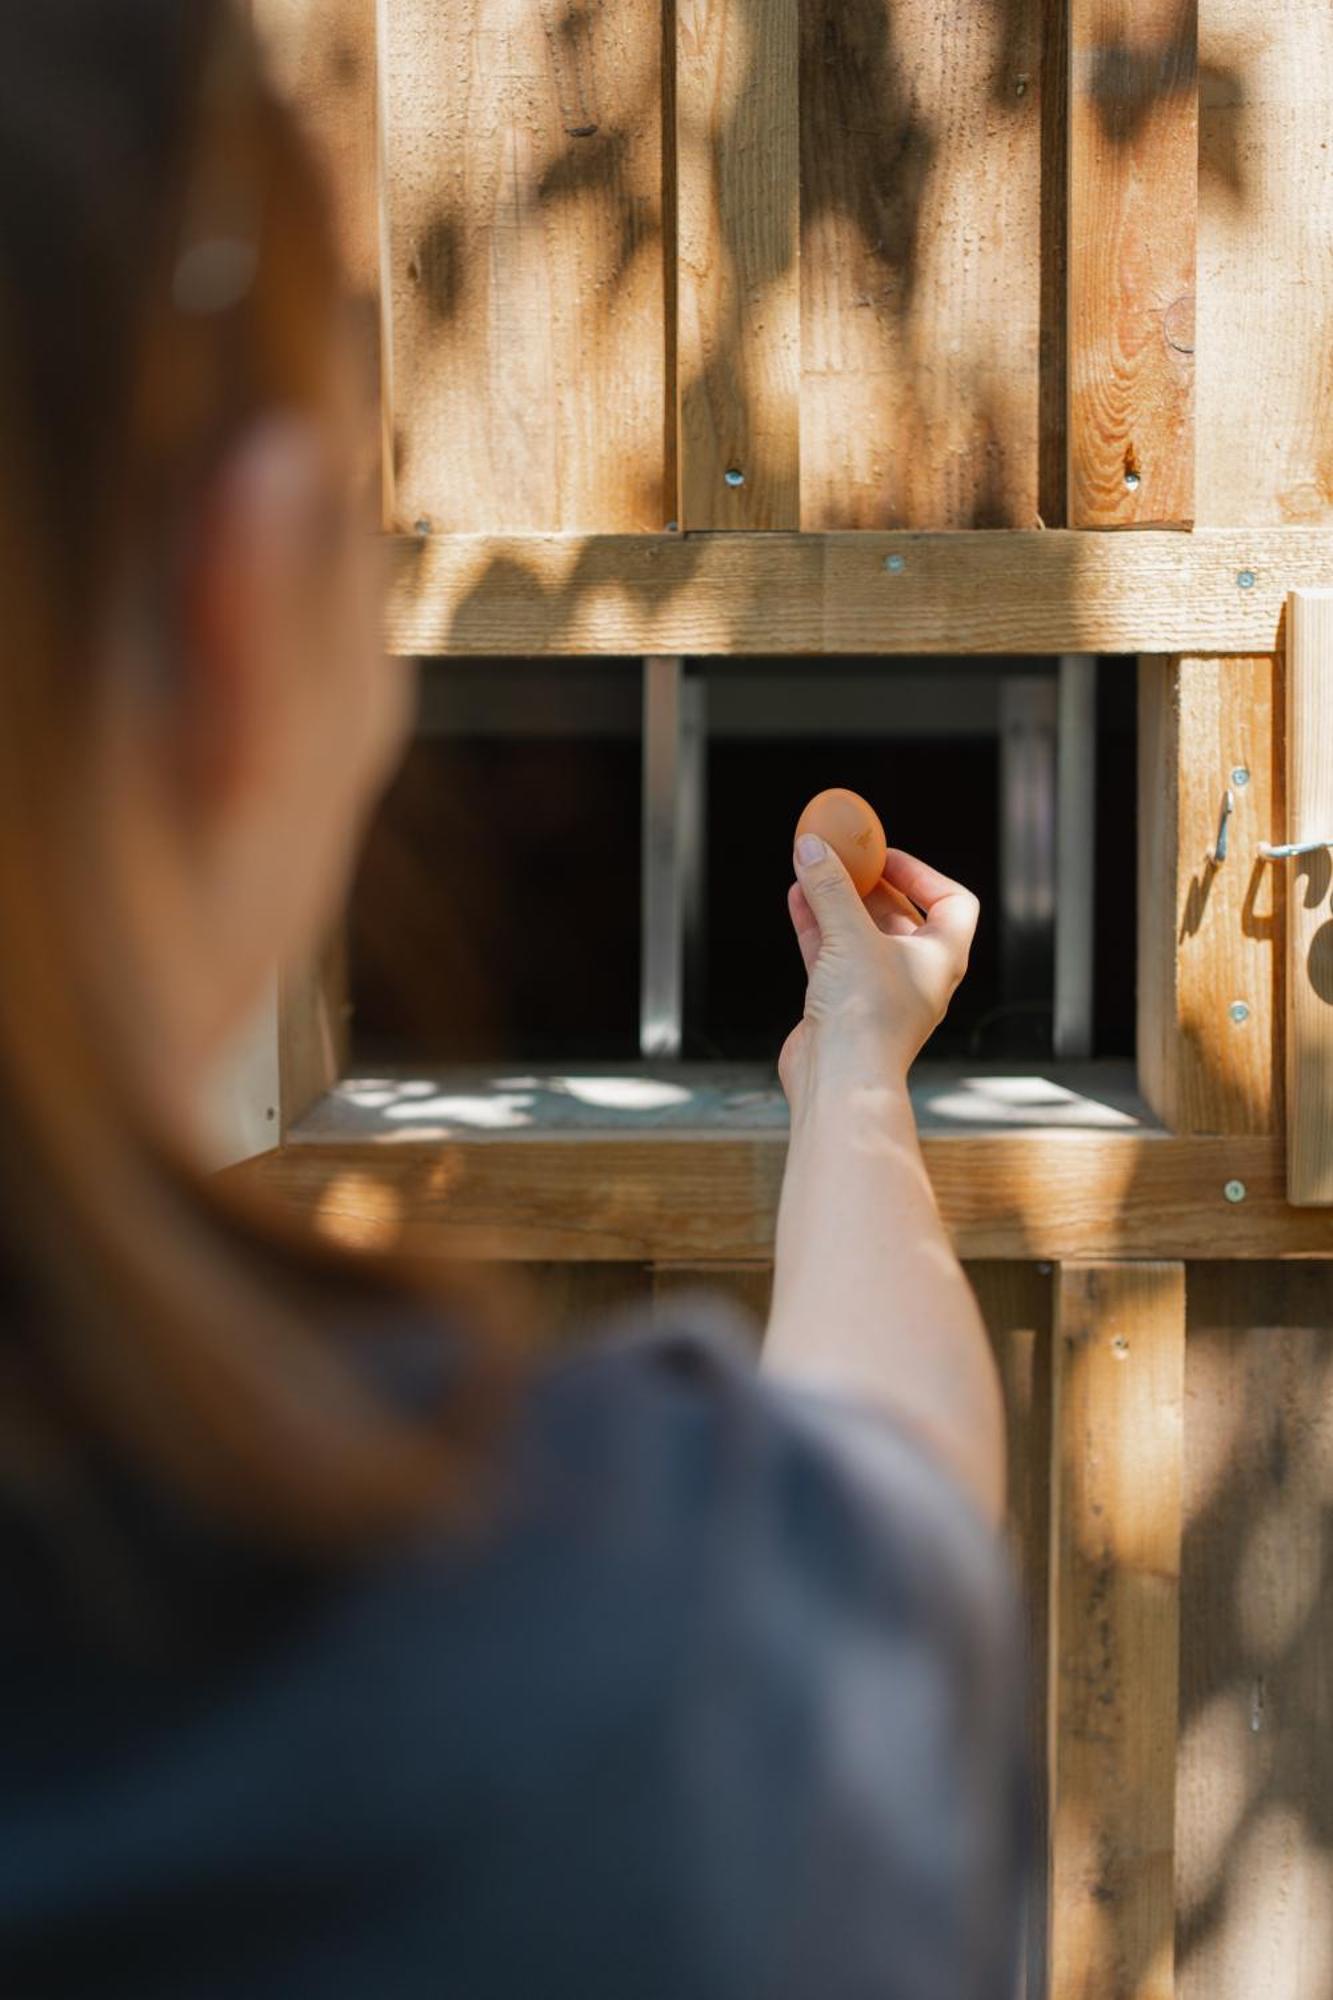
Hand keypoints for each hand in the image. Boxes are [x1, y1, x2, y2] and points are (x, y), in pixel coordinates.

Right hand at [779, 837, 978, 1107]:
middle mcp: (915, 975)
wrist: (840, 1081)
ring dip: (837, 901)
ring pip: (859, 934)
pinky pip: (831, 955)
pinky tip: (797, 898)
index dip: (922, 873)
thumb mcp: (850, 936)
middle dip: (869, 884)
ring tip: (813, 869)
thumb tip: (812, 847)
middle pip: (898, 914)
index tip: (885, 856)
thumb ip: (831, 888)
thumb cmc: (866, 1016)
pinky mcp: (842, 1006)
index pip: (952, 902)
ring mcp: (878, 992)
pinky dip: (816, 926)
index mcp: (942, 958)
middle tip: (844, 858)